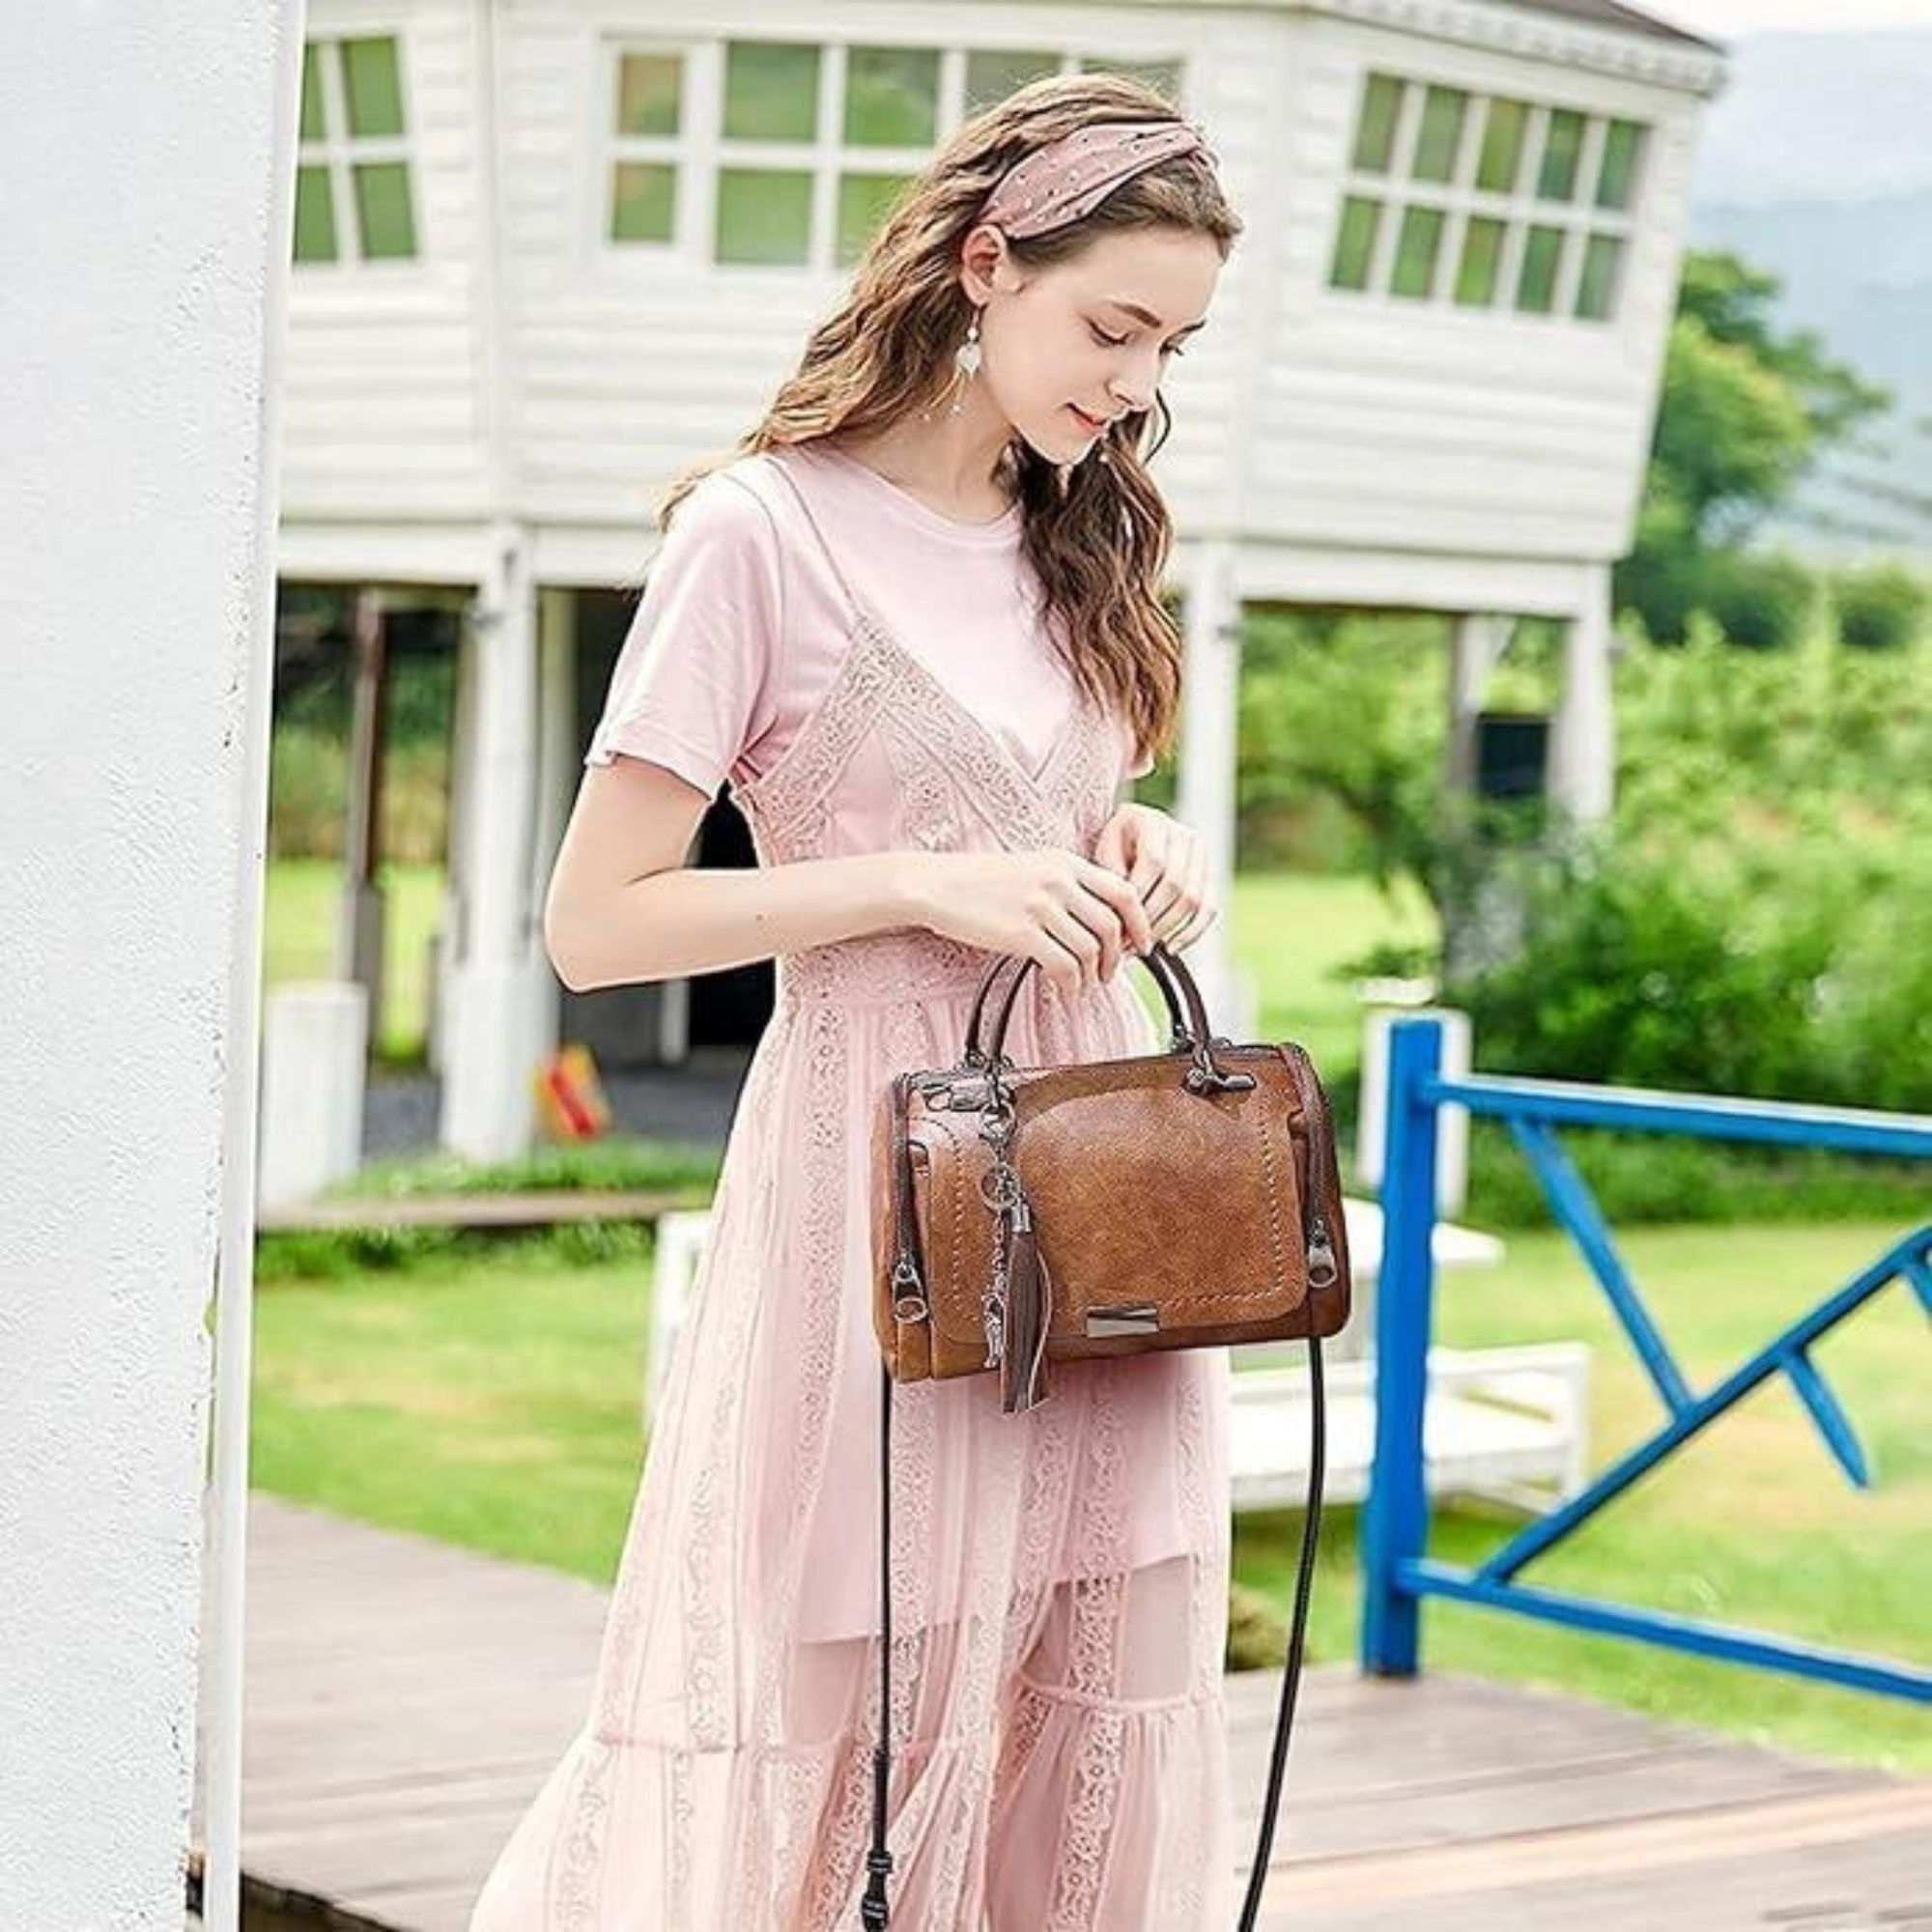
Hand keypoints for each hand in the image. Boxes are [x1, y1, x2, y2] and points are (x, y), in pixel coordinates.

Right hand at [906, 846, 1156, 996]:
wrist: (935, 883)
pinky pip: (1063, 966)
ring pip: (1089, 949)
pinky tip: (1065, 990)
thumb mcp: (1032, 867)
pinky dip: (1071, 984)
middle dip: (1117, 956)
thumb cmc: (980, 880)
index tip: (1142, 943)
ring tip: (1084, 985)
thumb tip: (1098, 917)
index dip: (1140, 922)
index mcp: (1065, 862)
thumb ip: (1067, 884)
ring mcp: (1039, 906)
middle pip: (1112, 924)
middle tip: (1110, 973)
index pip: (1124, 891)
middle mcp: (1057, 880)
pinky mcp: (1020, 932)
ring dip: (1092, 975)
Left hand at [1091, 802, 1216, 955]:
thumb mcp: (1102, 858)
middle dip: (1151, 920)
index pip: (1153, 863)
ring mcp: (1200, 855)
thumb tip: (1123, 920)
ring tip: (1143, 948)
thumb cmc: (1111, 852)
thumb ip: (1112, 881)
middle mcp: (1183, 834)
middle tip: (1128, 944)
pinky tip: (1171, 948)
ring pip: (1193, 898)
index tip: (1118, 927)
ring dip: (1168, 928)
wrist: (1128, 841)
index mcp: (1152, 821)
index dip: (1137, 898)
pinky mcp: (1208, 875)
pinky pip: (1209, 907)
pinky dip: (1193, 931)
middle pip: (1175, 884)